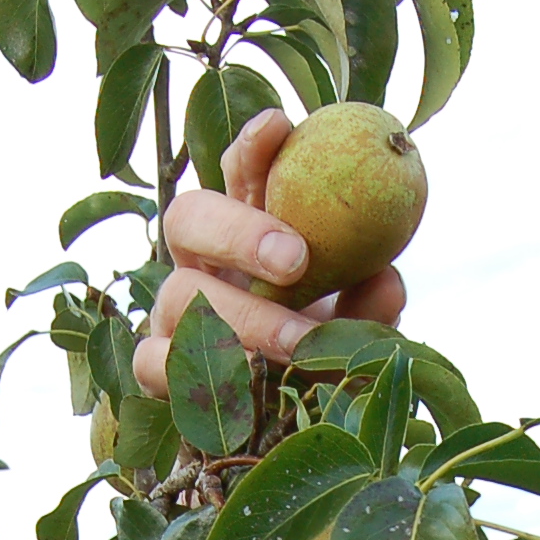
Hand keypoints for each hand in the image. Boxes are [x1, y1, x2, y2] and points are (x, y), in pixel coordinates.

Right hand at [134, 109, 408, 396]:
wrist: (286, 412)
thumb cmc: (320, 348)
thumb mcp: (353, 319)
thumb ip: (368, 300)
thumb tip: (386, 279)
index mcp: (244, 229)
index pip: (239, 172)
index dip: (252, 147)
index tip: (281, 128)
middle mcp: (199, 260)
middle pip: (189, 216)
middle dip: (240, 231)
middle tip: (296, 259)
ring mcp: (170, 311)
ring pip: (179, 294)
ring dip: (244, 317)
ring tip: (301, 342)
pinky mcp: (154, 365)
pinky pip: (152, 362)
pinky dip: (202, 372)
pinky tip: (251, 383)